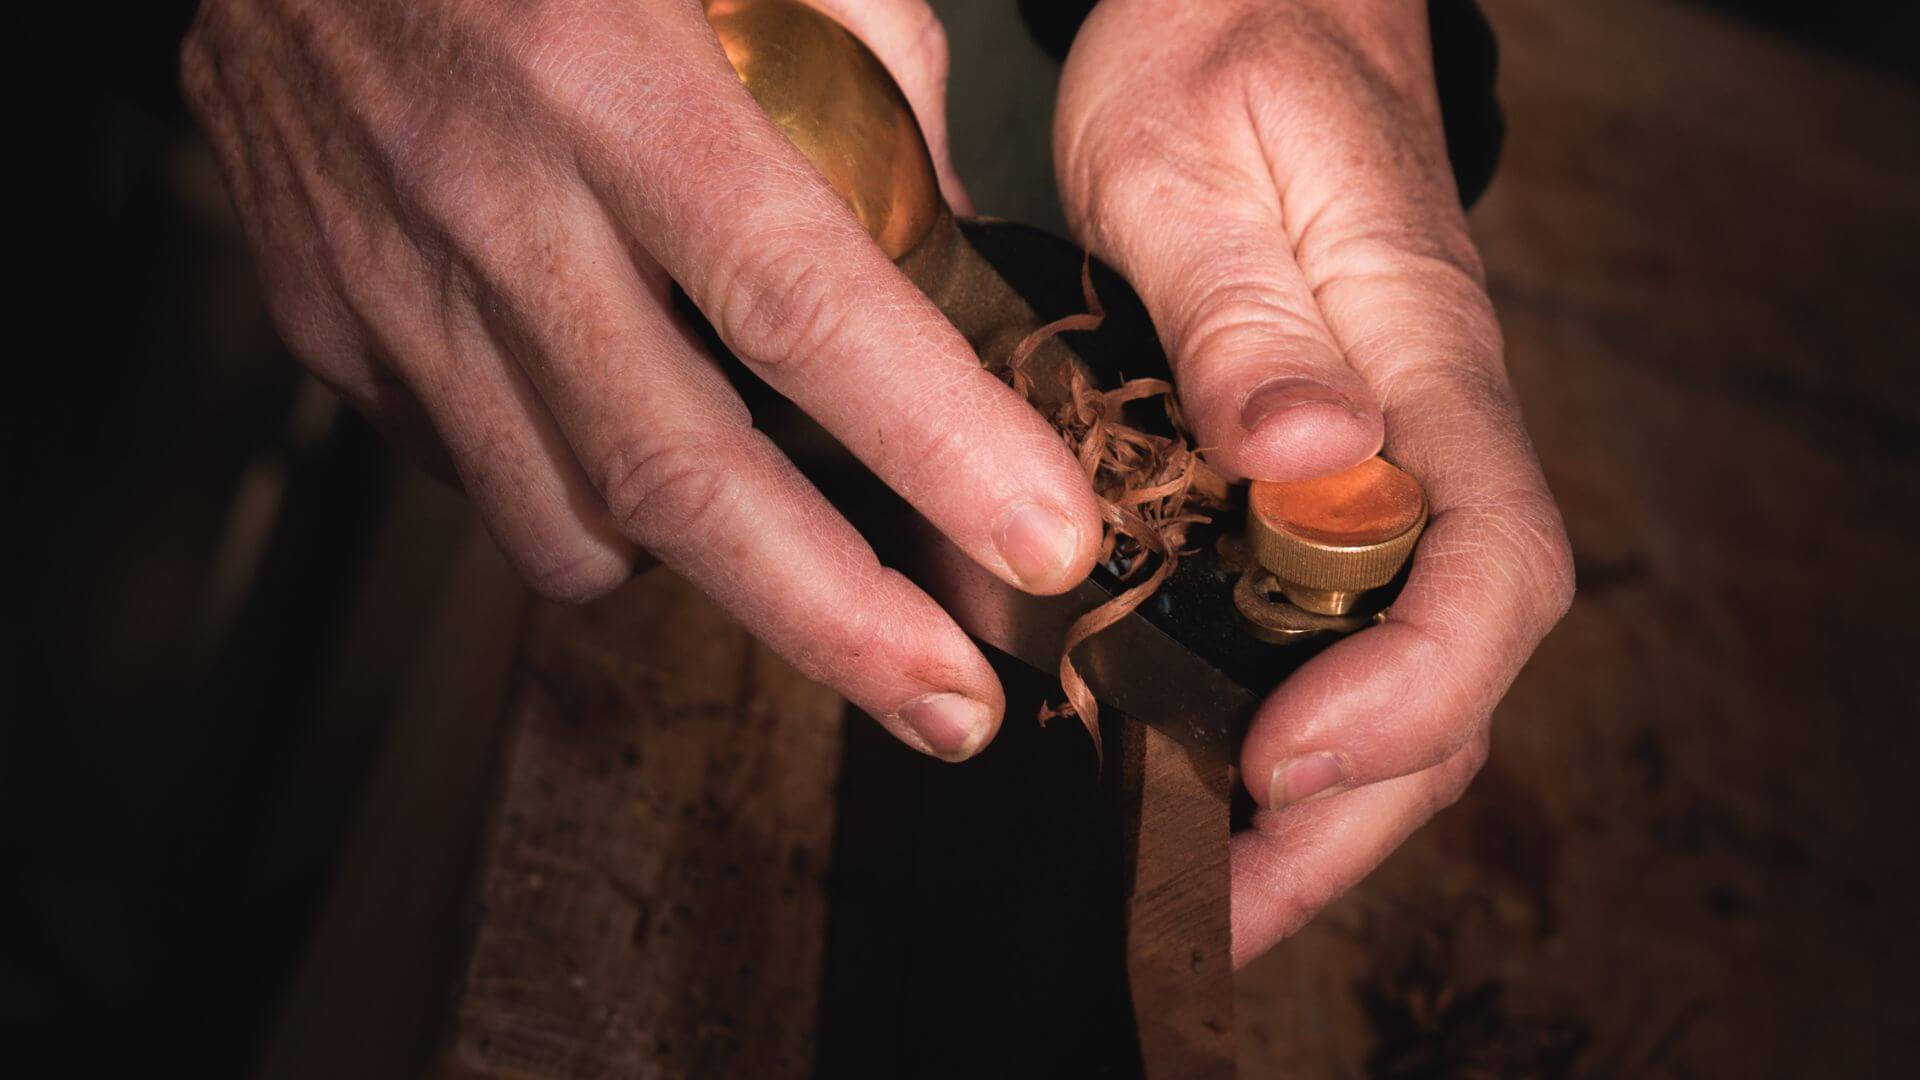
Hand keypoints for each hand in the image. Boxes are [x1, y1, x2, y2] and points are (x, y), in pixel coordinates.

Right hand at [181, 0, 1102, 759]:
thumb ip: (868, 87)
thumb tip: (947, 244)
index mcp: (614, 77)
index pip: (802, 305)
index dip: (938, 447)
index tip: (1045, 544)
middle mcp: (492, 196)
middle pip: (682, 479)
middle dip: (840, 625)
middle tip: (953, 705)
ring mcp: (388, 275)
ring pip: (568, 521)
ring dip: (710, 576)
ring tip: (799, 559)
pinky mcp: (326, 322)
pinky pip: (478, 476)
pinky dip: (581, 498)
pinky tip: (631, 441)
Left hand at [1055, 0, 1574, 963]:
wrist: (1256, 7)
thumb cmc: (1226, 58)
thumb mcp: (1195, 160)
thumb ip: (1242, 309)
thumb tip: (1309, 456)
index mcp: (1421, 368)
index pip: (1490, 570)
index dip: (1406, 694)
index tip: (1275, 761)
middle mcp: (1425, 445)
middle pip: (1454, 673)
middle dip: (1354, 814)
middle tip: (1220, 910)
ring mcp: (1381, 475)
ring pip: (1398, 673)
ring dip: (1318, 804)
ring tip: (1200, 888)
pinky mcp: (1319, 483)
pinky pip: (1333, 631)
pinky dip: (1278, 726)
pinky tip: (1191, 774)